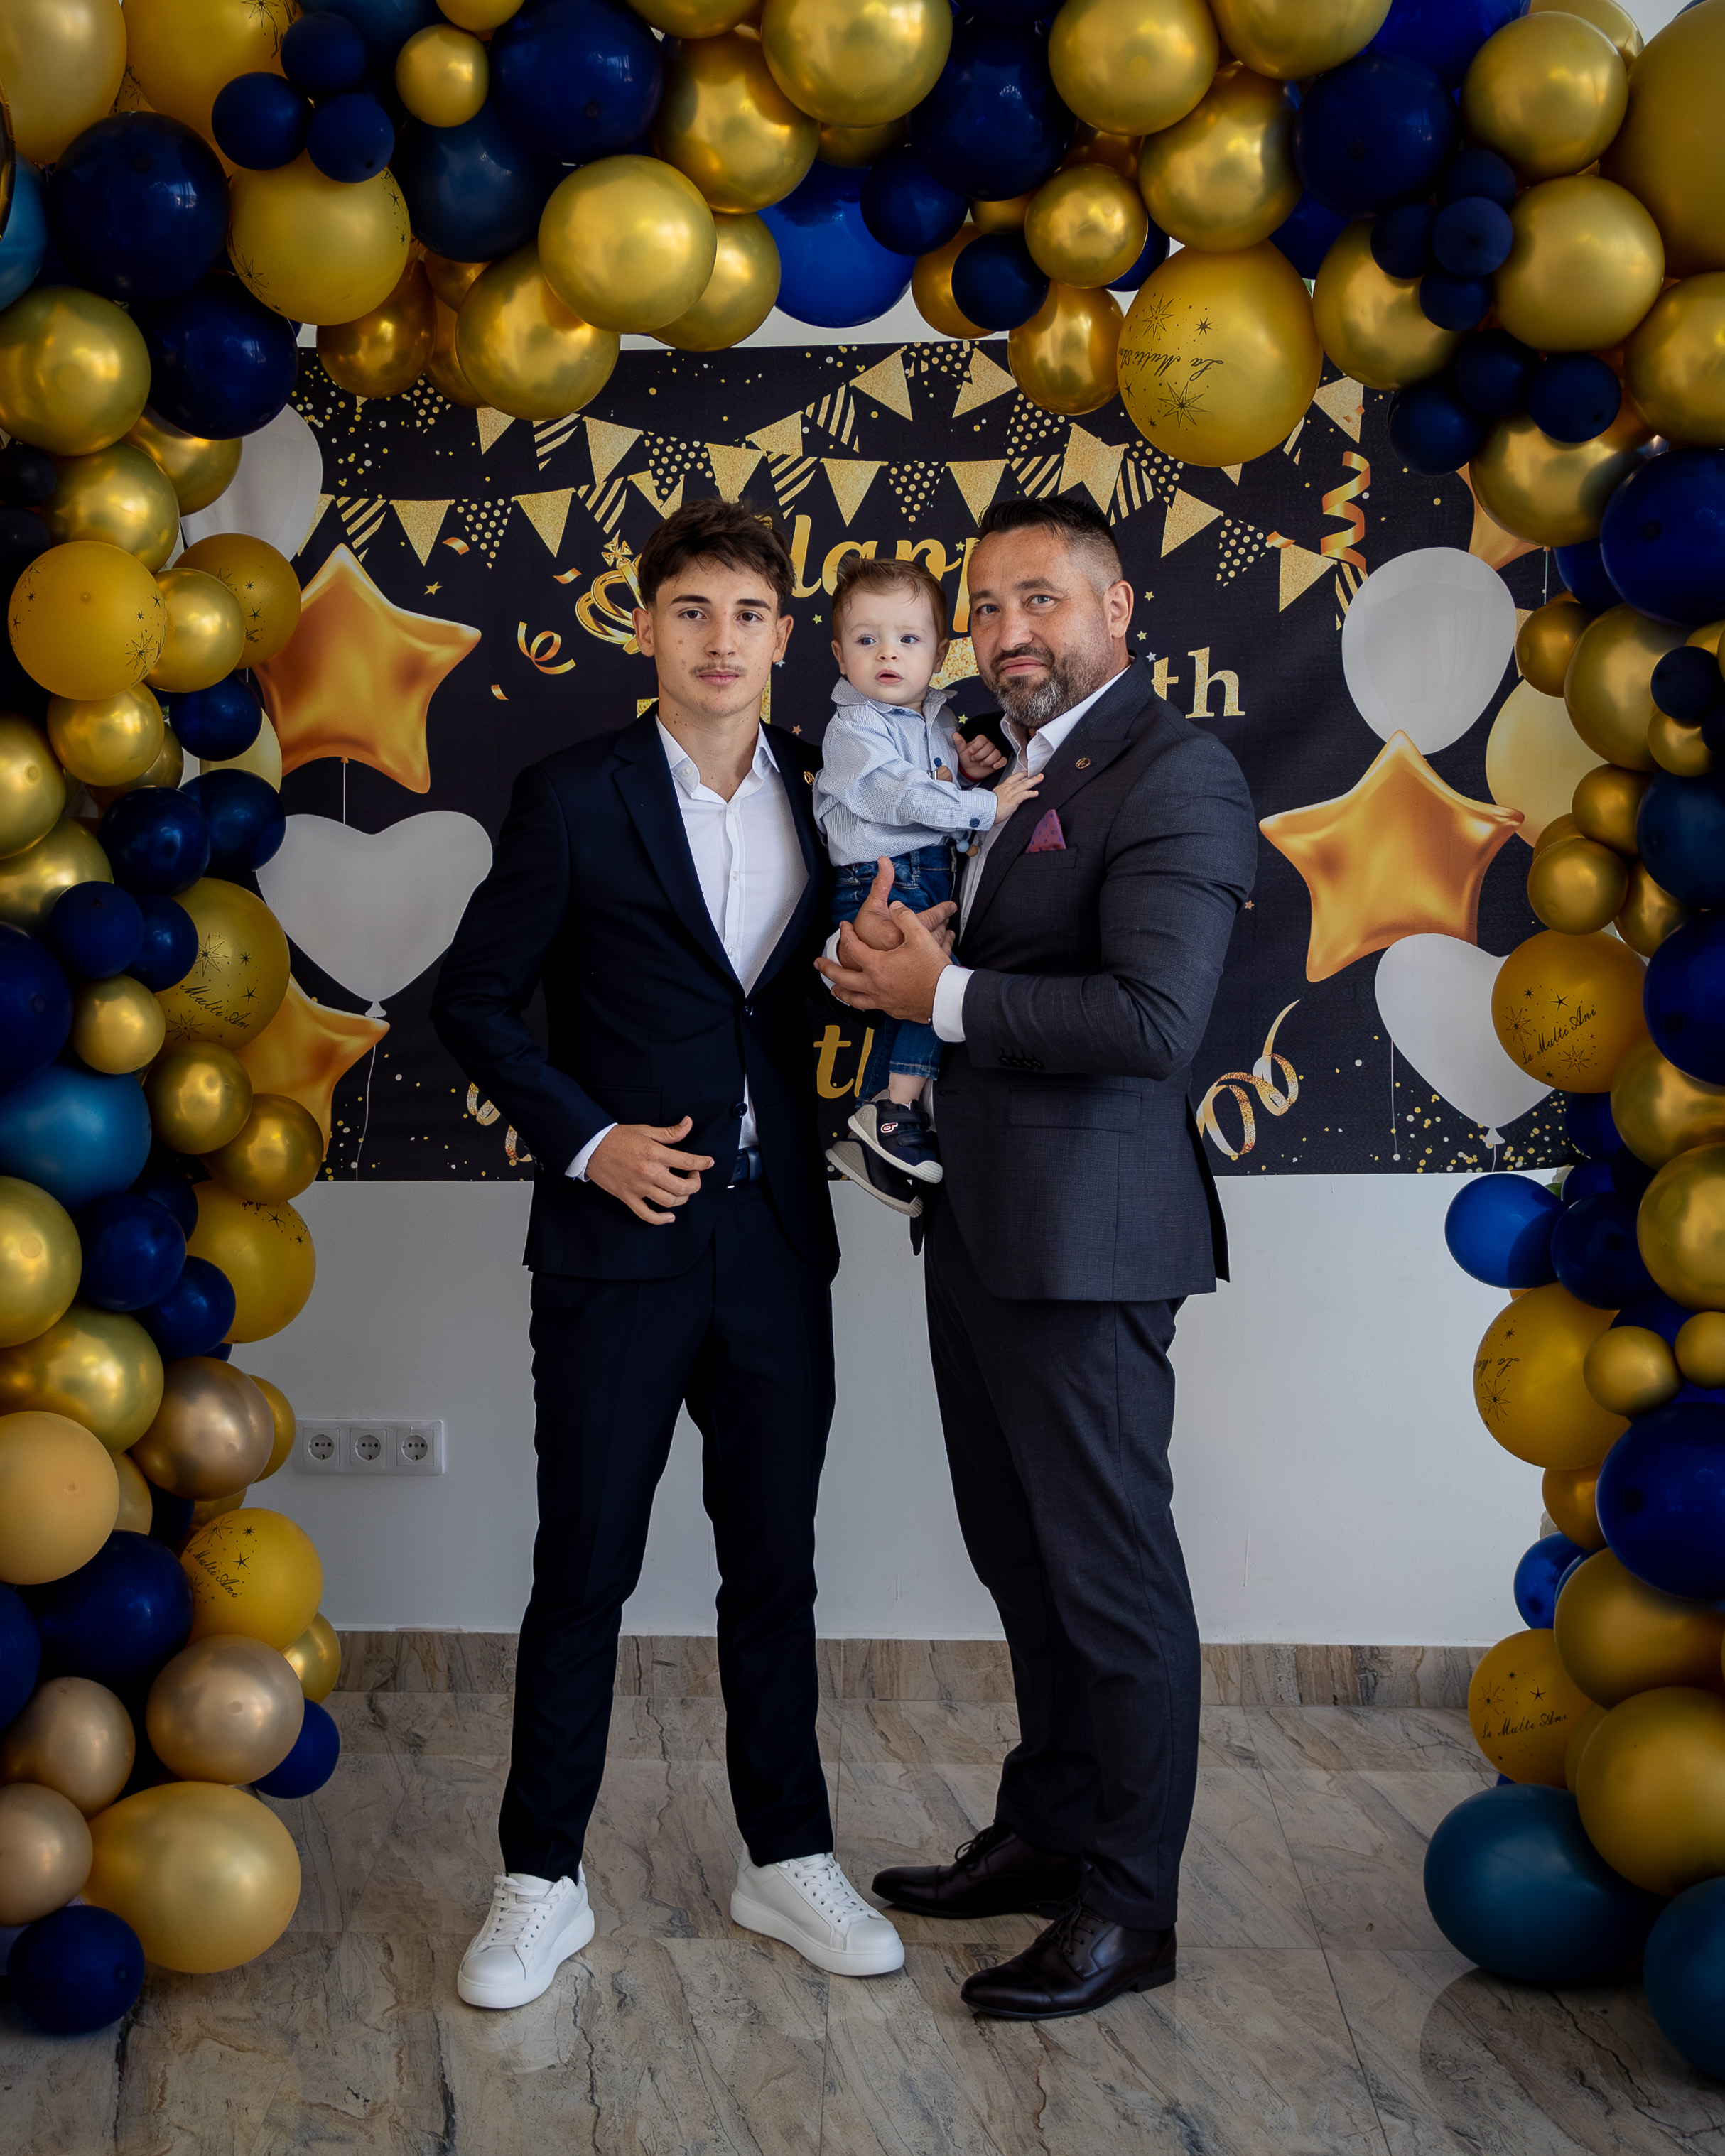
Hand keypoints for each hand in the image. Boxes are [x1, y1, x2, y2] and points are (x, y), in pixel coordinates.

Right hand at [586, 1116, 712, 1225]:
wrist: (591, 1147)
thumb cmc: (618, 1137)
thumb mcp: (646, 1130)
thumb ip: (670, 1132)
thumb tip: (689, 1124)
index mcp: (655, 1153)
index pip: (687, 1162)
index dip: (703, 1163)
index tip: (709, 1163)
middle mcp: (649, 1172)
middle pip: (683, 1187)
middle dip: (695, 1183)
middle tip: (694, 1177)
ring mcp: (638, 1187)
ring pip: (669, 1202)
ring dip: (682, 1198)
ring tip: (683, 1190)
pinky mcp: (628, 1197)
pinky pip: (647, 1215)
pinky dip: (661, 1219)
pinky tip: (669, 1216)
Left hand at [817, 903, 949, 1022]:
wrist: (946, 998)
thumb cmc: (933, 970)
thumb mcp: (920, 937)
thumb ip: (905, 917)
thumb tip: (896, 907)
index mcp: (877, 965)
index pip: (853, 947)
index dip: (846, 934)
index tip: (844, 926)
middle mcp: (874, 985)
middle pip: (842, 978)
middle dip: (828, 969)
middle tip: (819, 963)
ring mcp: (882, 1000)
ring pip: (853, 998)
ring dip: (841, 992)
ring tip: (835, 989)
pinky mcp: (892, 1011)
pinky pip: (870, 1007)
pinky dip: (861, 1002)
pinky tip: (864, 1000)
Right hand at [846, 856, 955, 953]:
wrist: (855, 958)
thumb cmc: (863, 932)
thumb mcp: (871, 905)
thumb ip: (882, 883)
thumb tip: (884, 861)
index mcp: (898, 933)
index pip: (929, 919)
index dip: (943, 911)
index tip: (952, 906)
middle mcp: (906, 949)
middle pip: (935, 933)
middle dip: (943, 923)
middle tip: (948, 916)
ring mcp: (911, 960)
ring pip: (936, 947)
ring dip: (944, 936)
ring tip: (947, 929)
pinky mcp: (913, 967)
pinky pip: (932, 957)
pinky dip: (941, 949)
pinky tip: (944, 944)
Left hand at [954, 728, 1006, 779]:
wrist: (969, 771)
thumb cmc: (967, 759)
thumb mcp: (961, 751)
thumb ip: (959, 743)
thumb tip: (955, 735)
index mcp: (980, 742)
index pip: (982, 739)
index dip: (976, 746)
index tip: (971, 752)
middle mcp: (988, 746)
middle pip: (990, 747)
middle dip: (980, 755)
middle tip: (974, 759)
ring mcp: (994, 754)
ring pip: (996, 754)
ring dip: (988, 760)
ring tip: (981, 764)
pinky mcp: (998, 762)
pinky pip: (1003, 760)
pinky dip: (1000, 763)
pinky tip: (994, 766)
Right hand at [991, 768, 1042, 819]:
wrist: (984, 812)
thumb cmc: (988, 808)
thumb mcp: (993, 798)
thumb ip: (999, 796)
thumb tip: (1003, 798)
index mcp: (1002, 788)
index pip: (1013, 778)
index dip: (1021, 775)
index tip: (1026, 773)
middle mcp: (1007, 789)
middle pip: (1021, 780)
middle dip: (1031, 777)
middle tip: (1039, 775)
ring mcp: (1010, 794)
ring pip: (1023, 785)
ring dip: (1033, 781)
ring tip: (1040, 779)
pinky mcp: (1012, 801)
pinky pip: (1023, 795)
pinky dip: (1030, 793)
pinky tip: (1035, 793)